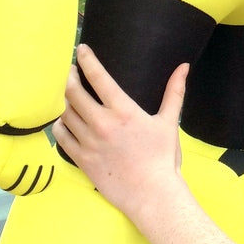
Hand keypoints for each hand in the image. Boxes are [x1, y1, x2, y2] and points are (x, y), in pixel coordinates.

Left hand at [54, 44, 187, 223]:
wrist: (151, 194)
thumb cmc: (162, 158)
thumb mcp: (169, 122)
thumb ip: (174, 92)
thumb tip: (184, 66)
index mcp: (123, 111)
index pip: (98, 77)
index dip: (86, 59)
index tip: (81, 49)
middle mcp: (102, 124)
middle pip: (73, 92)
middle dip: (69, 77)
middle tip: (70, 71)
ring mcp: (88, 142)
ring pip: (65, 113)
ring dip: (64, 101)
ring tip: (68, 95)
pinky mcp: (81, 159)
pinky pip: (61, 136)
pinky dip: (60, 125)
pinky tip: (65, 121)